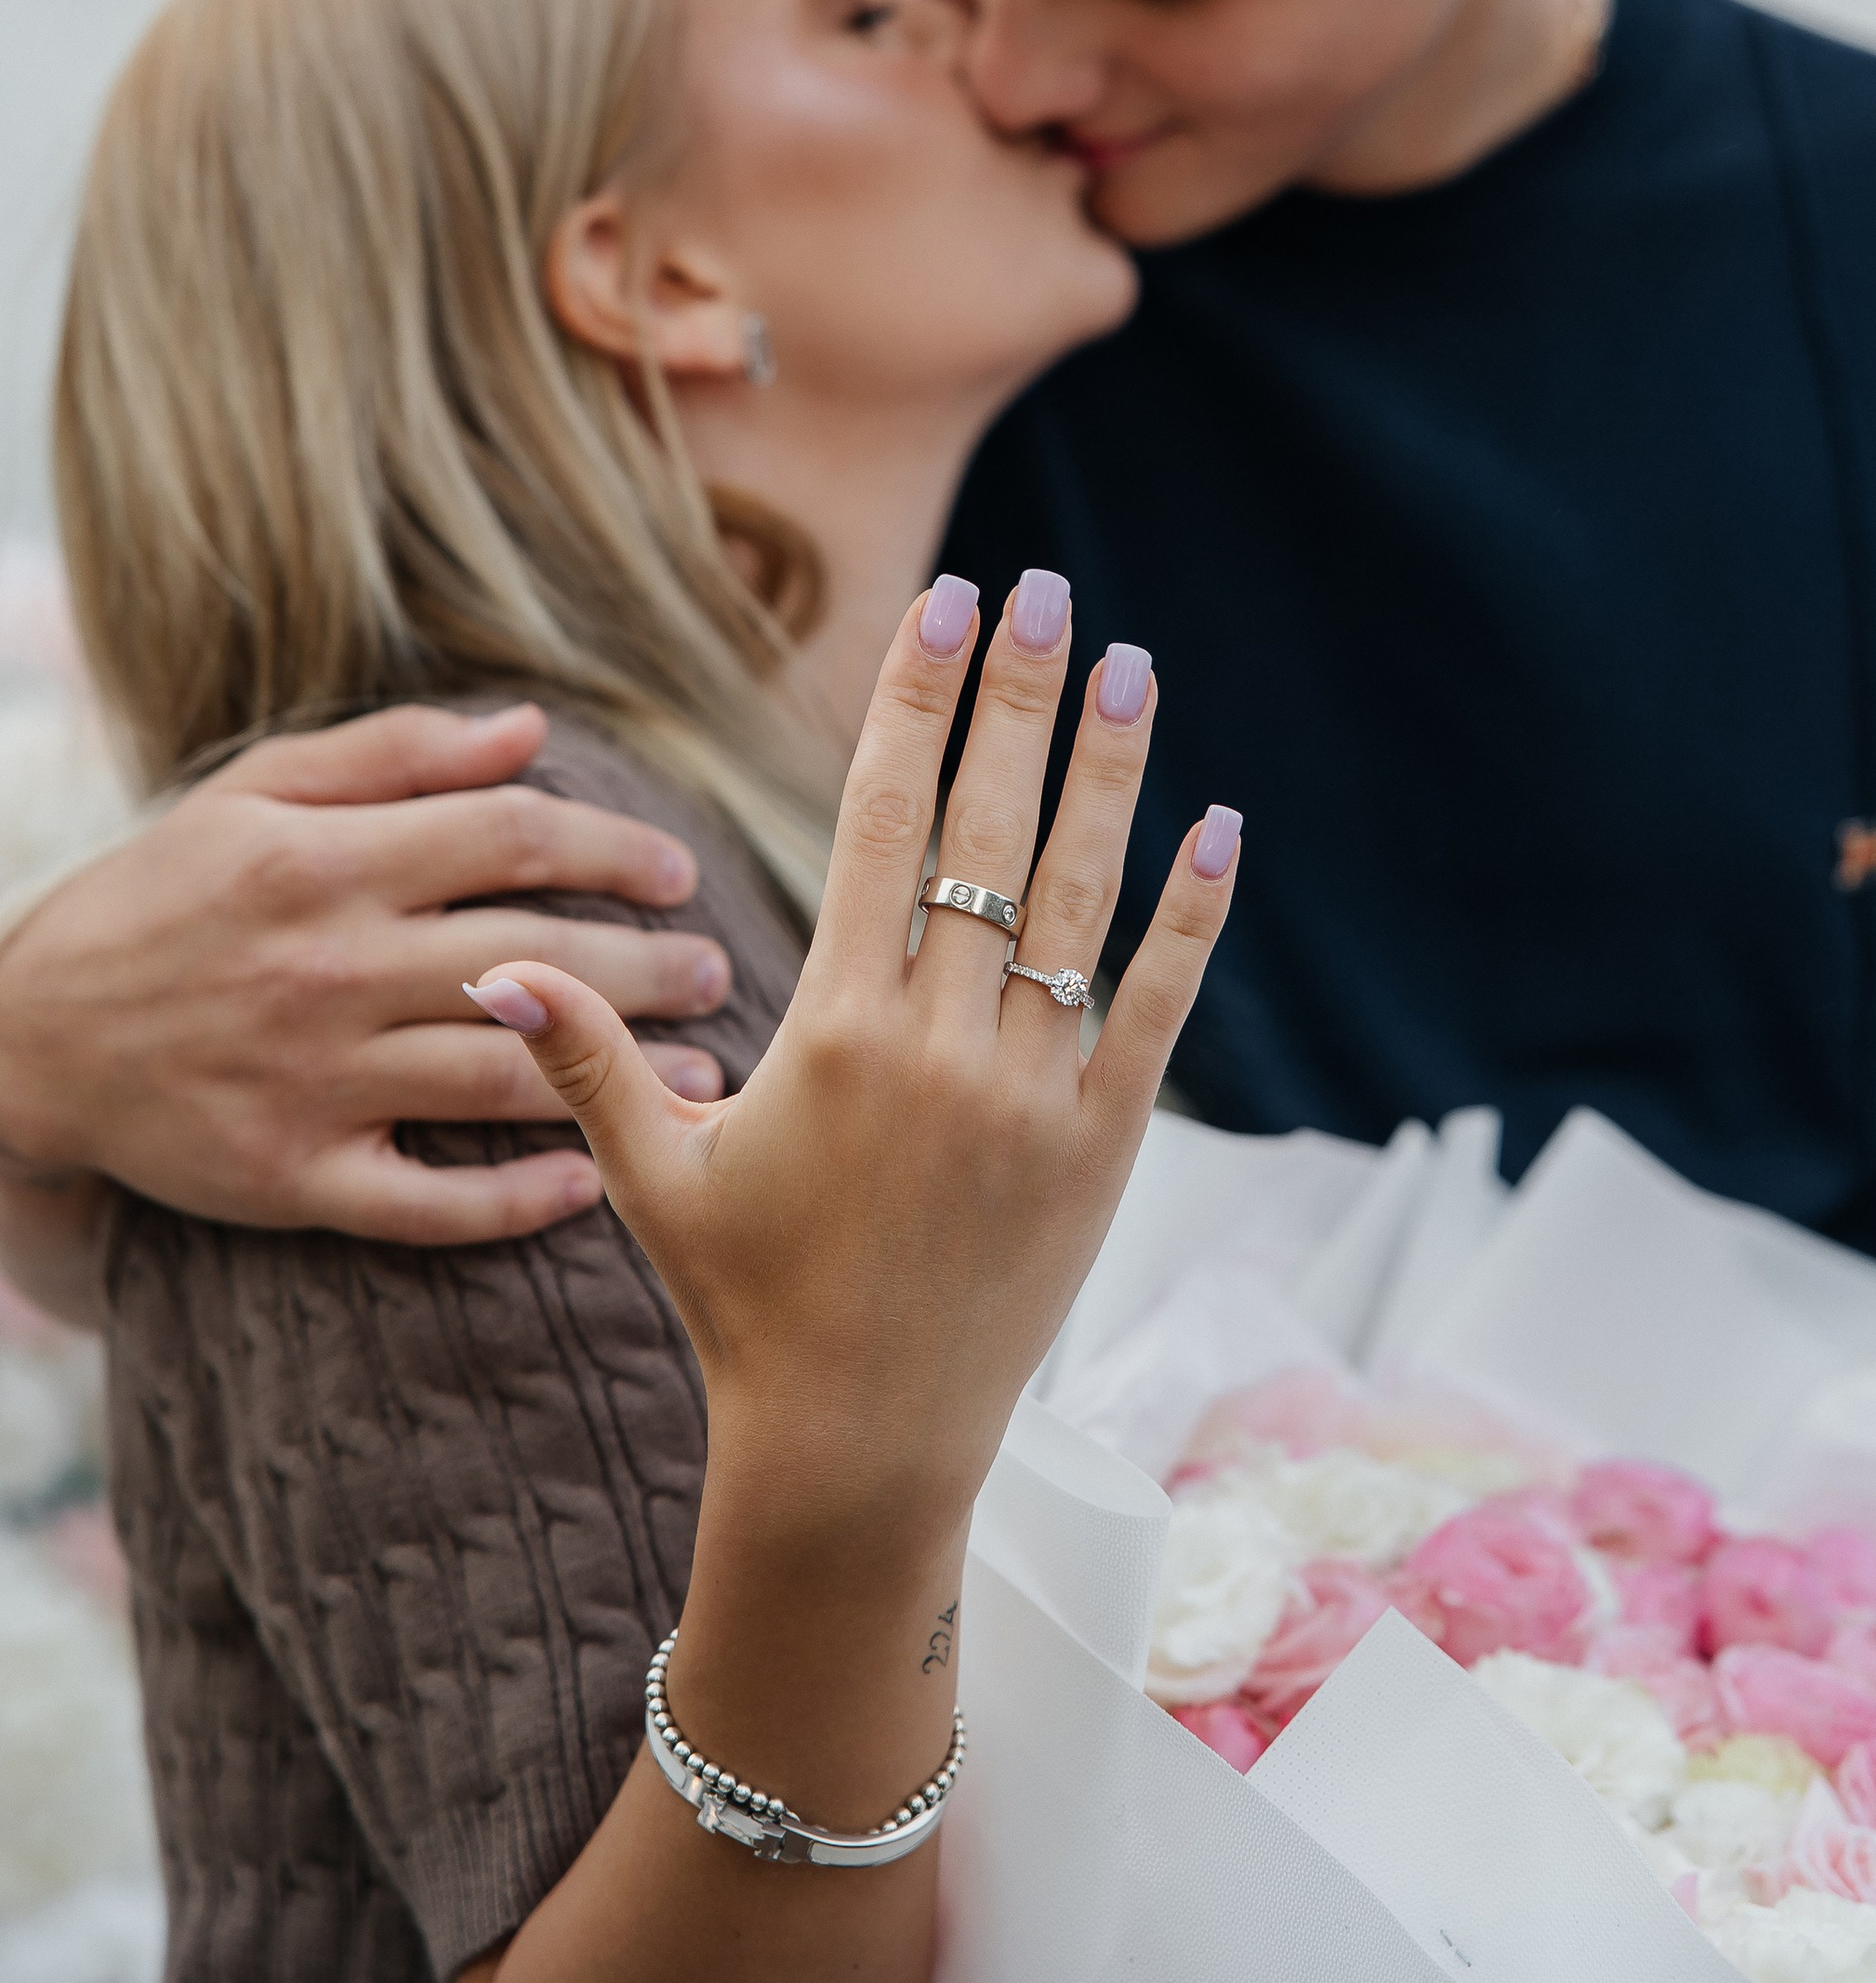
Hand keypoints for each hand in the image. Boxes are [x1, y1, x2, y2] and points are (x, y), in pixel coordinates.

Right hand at [0, 704, 735, 1242]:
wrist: (29, 1036)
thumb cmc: (161, 894)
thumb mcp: (256, 792)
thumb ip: (396, 754)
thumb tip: (529, 728)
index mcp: (326, 864)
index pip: (512, 839)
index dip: (614, 847)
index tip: (678, 869)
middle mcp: (329, 971)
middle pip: (534, 958)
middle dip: (648, 964)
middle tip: (719, 970)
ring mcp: (314, 1083)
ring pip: (500, 1077)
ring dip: (618, 1078)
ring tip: (702, 1073)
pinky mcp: (292, 1180)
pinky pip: (426, 1202)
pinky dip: (514, 1199)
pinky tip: (589, 1182)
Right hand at [477, 583, 1237, 1543]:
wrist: (861, 1451)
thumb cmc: (747, 1305)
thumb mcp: (653, 1177)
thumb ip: (579, 1057)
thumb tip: (492, 963)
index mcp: (833, 1029)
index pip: (880, 818)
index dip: (912, 701)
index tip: (944, 604)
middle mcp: (941, 1044)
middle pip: (987, 827)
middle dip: (1017, 696)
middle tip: (1047, 589)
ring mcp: (1032, 1092)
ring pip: (1080, 896)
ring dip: (1110, 770)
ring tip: (1130, 664)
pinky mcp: (1104, 1144)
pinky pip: (1156, 1004)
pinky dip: (1190, 914)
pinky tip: (1219, 823)